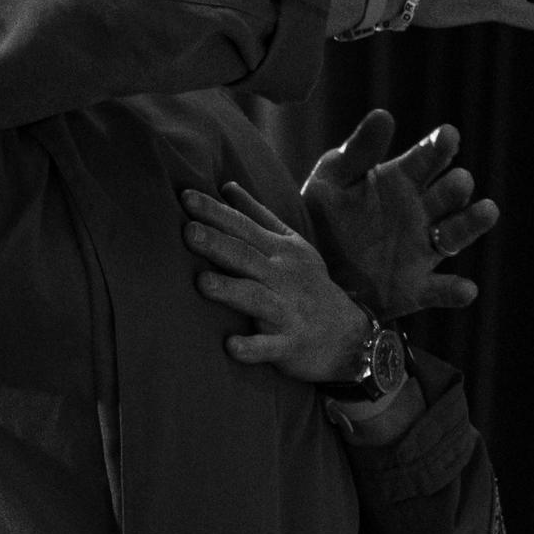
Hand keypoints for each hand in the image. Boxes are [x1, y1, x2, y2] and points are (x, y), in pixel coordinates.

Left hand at [182, 182, 363, 383]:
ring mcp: (287, 312)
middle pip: (245, 257)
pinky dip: (252, 347)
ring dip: (230, 291)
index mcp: (279, 251)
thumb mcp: (290, 244)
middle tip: (188, 232)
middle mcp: (282, 277)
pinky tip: (231, 346)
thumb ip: (256, 215)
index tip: (186, 197)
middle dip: (217, 244)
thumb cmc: (307, 283)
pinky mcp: (289, 345)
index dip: (215, 212)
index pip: (242, 227)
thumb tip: (226, 185)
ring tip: (202, 282)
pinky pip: (269, 347)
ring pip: (255, 299)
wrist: (348, 336)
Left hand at [301, 109, 497, 317]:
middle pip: (449, 194)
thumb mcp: (332, 181)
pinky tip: (463, 289)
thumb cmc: (323, 217)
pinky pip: (442, 289)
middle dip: (456, 187)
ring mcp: (422, 249)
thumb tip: (384, 115)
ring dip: (472, 224)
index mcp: (401, 181)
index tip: (447, 135)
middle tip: (457, 183)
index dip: (440, 146)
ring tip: (487, 211)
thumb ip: (357, 152)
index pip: (427, 158)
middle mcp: (420, 212)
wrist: (311, 269)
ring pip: (457, 235)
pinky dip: (455, 290)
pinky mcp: (417, 287)